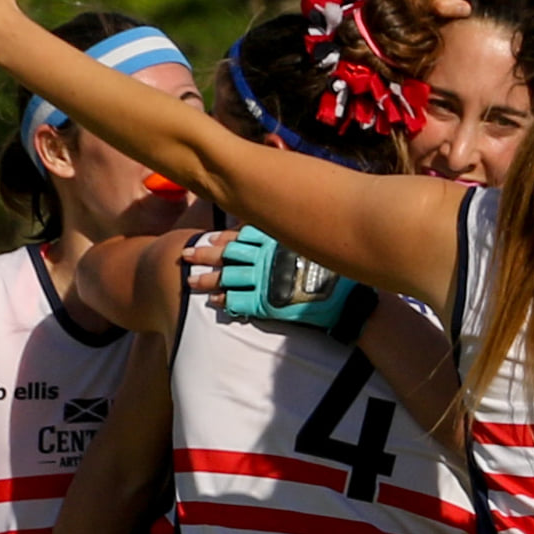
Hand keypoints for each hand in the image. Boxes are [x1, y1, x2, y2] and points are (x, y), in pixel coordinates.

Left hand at [186, 226, 377, 342]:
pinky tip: (213, 301)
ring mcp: (264, 280)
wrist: (347, 299)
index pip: (242, 236)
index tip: (207, 238)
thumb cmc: (335, 271)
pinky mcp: (266, 303)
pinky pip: (238, 301)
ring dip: (207, 279)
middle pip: (228, 254)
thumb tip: (284, 229)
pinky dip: (224, 300)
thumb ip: (292, 238)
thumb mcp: (312, 245)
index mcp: (276, 241)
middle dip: (205, 255)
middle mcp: (266, 258)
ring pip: (227, 277)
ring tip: (190, 281)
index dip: (222, 238)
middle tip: (186, 255)